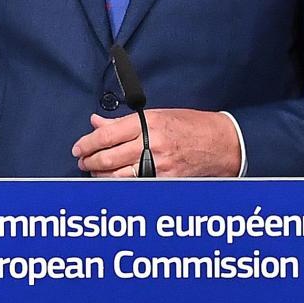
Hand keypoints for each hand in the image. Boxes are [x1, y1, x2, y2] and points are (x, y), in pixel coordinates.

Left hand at [72, 109, 241, 177]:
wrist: (224, 143)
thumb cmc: (192, 127)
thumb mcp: (158, 116)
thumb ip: (124, 123)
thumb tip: (96, 122)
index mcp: (148, 123)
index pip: (106, 135)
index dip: (87, 143)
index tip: (78, 148)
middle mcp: (152, 143)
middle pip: (107, 157)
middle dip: (89, 161)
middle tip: (83, 161)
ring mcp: (159, 164)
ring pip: (116, 176)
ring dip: (99, 175)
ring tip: (94, 171)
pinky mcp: (166, 180)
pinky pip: (134, 186)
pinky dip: (118, 185)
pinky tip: (112, 181)